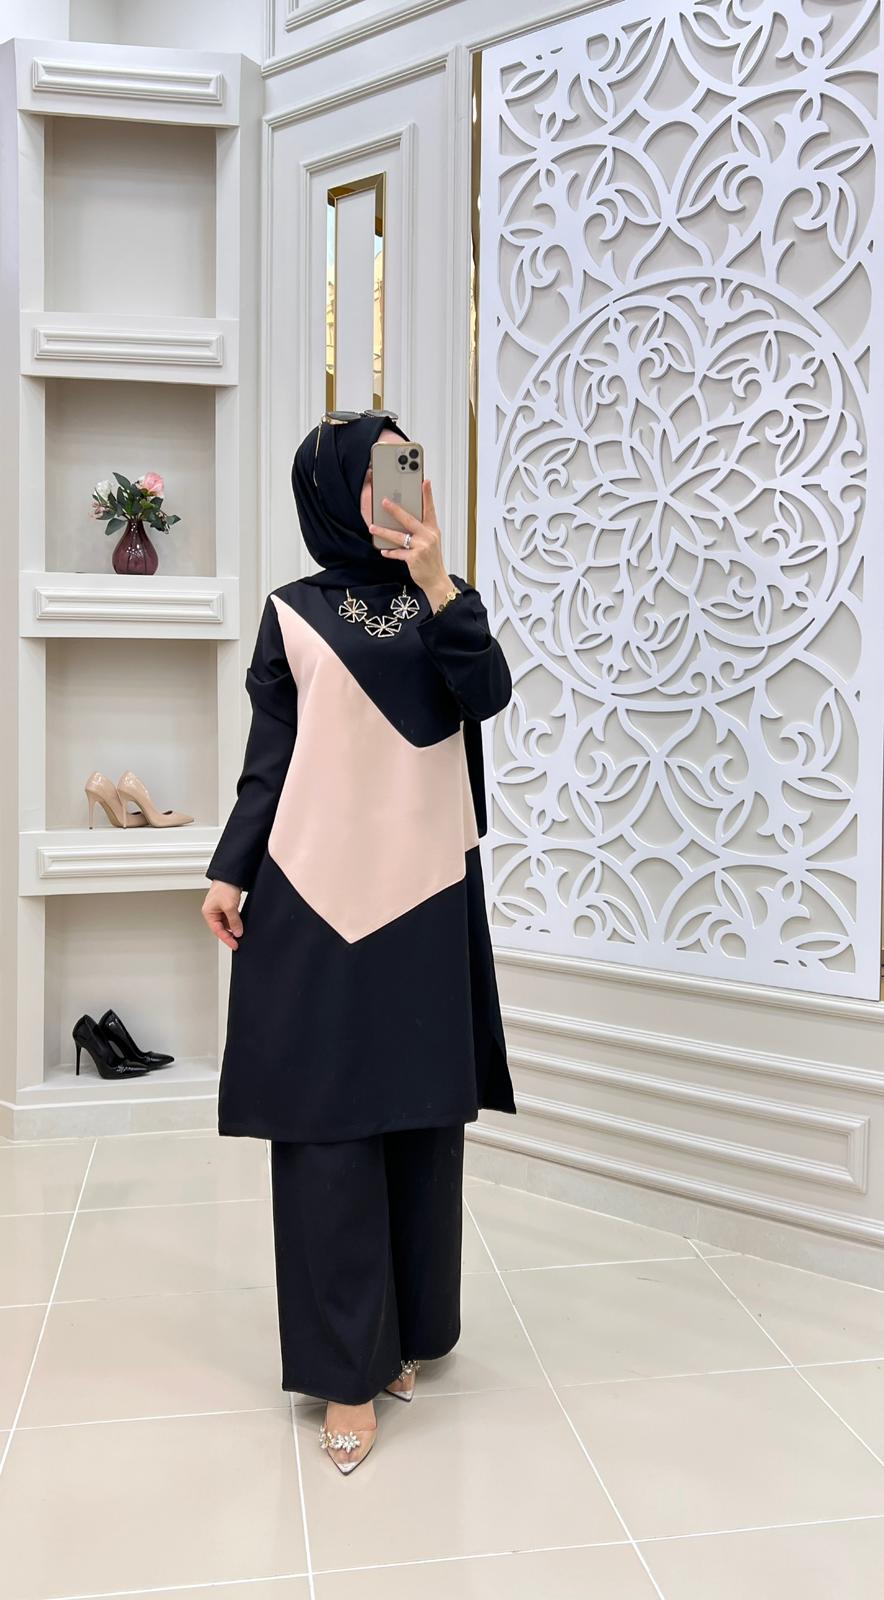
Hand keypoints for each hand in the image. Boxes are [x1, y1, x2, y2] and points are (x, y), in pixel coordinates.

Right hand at [202, 881, 243, 949]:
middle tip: (238, 942)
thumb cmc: (224, 887)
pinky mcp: (227, 905)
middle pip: (221, 928)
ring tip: (241, 934)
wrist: (231, 875)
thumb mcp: (230, 907)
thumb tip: (237, 932)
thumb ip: (234, 921)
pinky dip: (235, 922)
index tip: (235, 945)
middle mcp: (213, 912)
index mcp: (208, 913)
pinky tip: (241, 925)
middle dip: (230, 935)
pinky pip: (231, 917)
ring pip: (226, 923)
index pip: (217, 930)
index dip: (226, 939)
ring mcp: (220, 909)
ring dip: (233, 928)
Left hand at [368, 479, 453, 608]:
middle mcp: (428, 536)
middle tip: (384, 502)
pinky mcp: (414, 558)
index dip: (427, 495)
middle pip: (409, 520)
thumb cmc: (431, 559)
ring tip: (373, 527)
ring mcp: (421, 547)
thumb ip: (421, 529)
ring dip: (384, 531)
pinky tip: (384, 551)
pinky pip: (397, 553)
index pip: (430, 509)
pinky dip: (390, 552)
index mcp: (432, 529)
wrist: (436, 579)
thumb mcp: (431, 541)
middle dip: (395, 510)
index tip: (424, 481)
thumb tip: (403, 519)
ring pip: (399, 536)